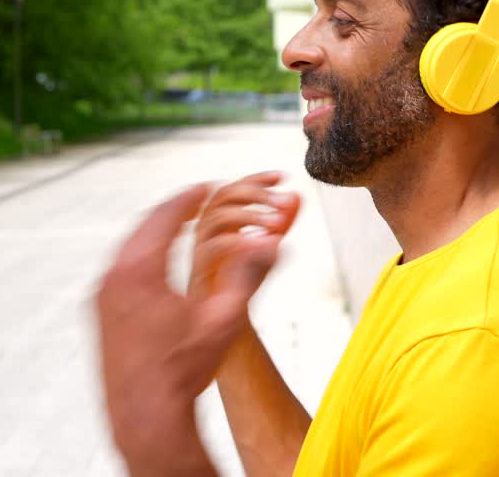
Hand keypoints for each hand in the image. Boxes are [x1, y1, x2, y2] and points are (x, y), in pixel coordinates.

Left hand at [96, 184, 281, 476]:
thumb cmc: (184, 369)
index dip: (191, 197)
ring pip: (129, 247)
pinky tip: (160, 266)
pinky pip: (120, 269)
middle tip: (197, 201)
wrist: (145, 414)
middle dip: (173, 211)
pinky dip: (142, 256)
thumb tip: (275, 239)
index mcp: (140, 269)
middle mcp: (113, 277)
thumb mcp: (225, 318)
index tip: (207, 186)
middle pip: (144, 226)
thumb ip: (249, 274)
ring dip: (156, 233)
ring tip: (181, 228)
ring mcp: (101, 296)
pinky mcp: (98, 313)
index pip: (166, 215)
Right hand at [190, 171, 300, 300]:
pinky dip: (241, 241)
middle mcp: (207, 230)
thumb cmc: (241, 282)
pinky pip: (215, 247)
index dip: (258, 178)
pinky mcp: (201, 270)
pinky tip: (264, 243)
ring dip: (251, 215)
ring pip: (217, 217)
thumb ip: (281, 223)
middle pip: (223, 195)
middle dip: (256, 193)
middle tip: (285, 201)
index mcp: (220, 220)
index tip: (283, 176)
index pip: (235, 188)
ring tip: (278, 224)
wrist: (226, 322)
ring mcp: (201, 248)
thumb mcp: (268, 248)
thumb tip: (298, 195)